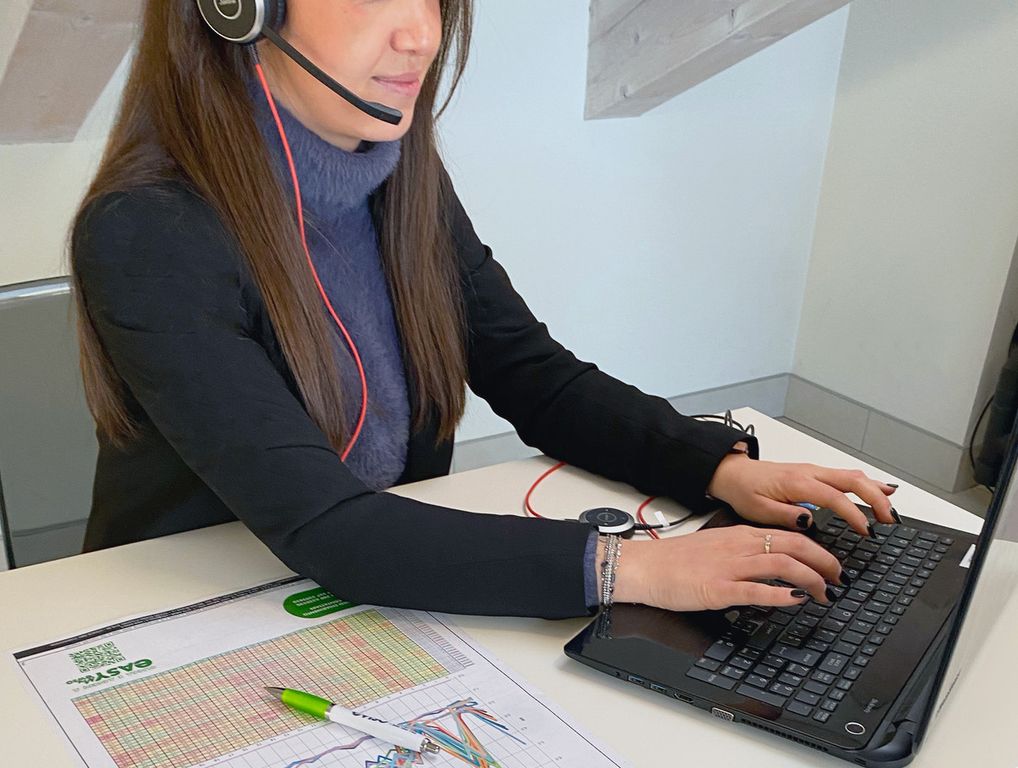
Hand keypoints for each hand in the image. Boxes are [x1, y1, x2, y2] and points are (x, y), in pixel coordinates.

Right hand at [611, 526, 843, 610]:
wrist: (644, 567)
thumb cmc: (676, 560)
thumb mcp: (716, 546)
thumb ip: (745, 552)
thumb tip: (773, 564)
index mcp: (739, 535)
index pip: (789, 535)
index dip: (819, 550)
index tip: (832, 566)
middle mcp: (739, 547)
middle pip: (793, 546)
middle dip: (824, 563)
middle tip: (839, 580)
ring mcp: (729, 567)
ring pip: (782, 564)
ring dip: (811, 579)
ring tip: (825, 594)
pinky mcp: (718, 589)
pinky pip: (756, 590)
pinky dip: (781, 596)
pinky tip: (795, 602)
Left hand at [706, 445, 898, 536]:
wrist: (733, 473)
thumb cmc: (744, 491)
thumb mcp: (757, 510)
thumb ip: (785, 515)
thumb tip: (809, 520)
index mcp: (797, 483)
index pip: (835, 498)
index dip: (854, 515)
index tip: (867, 531)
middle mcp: (810, 473)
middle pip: (853, 480)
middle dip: (876, 499)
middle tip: (890, 521)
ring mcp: (814, 471)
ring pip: (853, 475)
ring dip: (876, 490)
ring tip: (892, 510)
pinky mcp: (814, 474)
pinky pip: (846, 475)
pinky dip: (867, 483)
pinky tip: (882, 489)